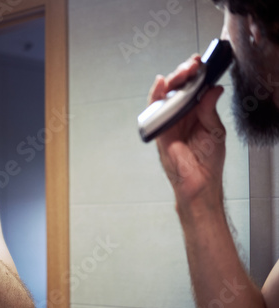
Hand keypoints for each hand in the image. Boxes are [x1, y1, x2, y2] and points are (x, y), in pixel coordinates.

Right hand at [149, 54, 225, 208]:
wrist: (199, 182)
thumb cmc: (207, 161)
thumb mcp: (215, 130)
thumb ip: (210, 109)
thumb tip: (213, 88)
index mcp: (196, 113)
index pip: (193, 89)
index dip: (196, 75)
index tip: (202, 64)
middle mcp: (181, 115)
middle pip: (178, 88)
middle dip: (184, 73)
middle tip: (193, 65)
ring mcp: (169, 121)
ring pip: (165, 95)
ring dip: (172, 80)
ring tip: (182, 72)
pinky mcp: (159, 129)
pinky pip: (154, 109)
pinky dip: (156, 95)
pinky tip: (161, 83)